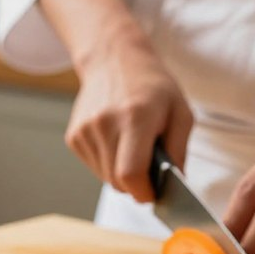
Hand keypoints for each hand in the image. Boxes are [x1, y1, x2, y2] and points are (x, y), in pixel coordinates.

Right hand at [67, 31, 192, 202]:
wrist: (114, 59)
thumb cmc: (152, 87)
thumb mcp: (180, 112)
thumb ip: (179, 151)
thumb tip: (174, 185)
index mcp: (135, 116)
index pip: (131, 173)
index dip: (143, 192)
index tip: (154, 194)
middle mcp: (105, 123)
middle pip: (118, 181)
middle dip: (136, 184)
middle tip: (148, 166)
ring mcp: (85, 131)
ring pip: (105, 177)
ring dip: (121, 173)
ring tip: (131, 147)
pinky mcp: (74, 137)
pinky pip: (94, 167)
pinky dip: (108, 163)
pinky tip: (116, 141)